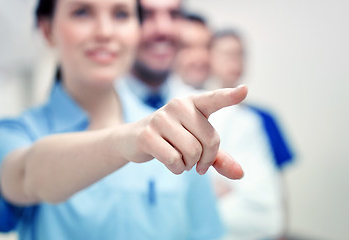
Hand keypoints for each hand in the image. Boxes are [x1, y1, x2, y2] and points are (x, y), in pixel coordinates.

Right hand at [122, 85, 246, 178]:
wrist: (133, 139)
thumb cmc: (171, 139)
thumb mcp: (196, 144)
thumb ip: (218, 157)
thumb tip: (240, 174)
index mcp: (193, 103)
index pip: (214, 99)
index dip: (229, 96)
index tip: (244, 90)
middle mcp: (178, 105)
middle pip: (210, 140)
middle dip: (207, 159)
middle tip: (198, 163)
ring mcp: (161, 118)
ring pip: (193, 152)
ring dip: (190, 165)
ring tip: (181, 160)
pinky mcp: (147, 135)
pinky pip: (174, 160)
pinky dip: (177, 169)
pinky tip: (171, 163)